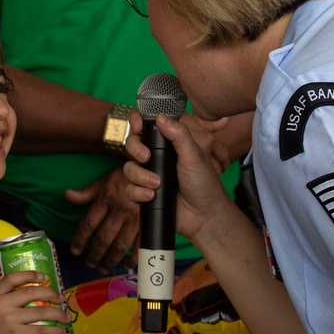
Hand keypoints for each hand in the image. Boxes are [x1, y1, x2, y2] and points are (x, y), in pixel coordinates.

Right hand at [0, 271, 70, 333]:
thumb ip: (9, 300)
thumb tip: (38, 294)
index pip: (12, 278)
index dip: (29, 275)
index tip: (44, 277)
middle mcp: (1, 304)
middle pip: (31, 292)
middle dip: (51, 293)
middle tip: (61, 298)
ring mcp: (9, 319)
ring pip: (41, 312)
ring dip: (58, 314)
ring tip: (66, 317)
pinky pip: (41, 330)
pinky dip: (55, 331)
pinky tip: (63, 332)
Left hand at [65, 167, 139, 271]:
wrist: (154, 171)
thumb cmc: (127, 176)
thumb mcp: (105, 180)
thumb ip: (87, 192)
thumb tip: (68, 195)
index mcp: (105, 199)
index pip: (88, 224)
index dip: (80, 239)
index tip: (75, 251)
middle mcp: (119, 211)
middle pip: (103, 238)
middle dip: (95, 254)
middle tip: (90, 264)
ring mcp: (135, 218)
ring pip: (120, 245)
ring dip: (110, 259)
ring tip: (103, 268)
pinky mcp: (148, 223)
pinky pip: (140, 245)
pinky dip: (133, 258)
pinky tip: (126, 265)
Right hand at [124, 113, 231, 242]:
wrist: (204, 216)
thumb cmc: (204, 183)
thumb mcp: (194, 156)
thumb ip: (179, 135)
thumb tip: (160, 116)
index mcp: (169, 143)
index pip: (147, 125)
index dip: (137, 121)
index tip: (138, 127)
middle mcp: (156, 156)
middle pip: (132, 144)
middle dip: (135, 149)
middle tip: (146, 157)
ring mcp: (149, 174)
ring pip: (129, 168)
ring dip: (139, 175)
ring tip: (156, 184)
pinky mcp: (144, 193)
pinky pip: (130, 189)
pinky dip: (138, 192)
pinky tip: (151, 196)